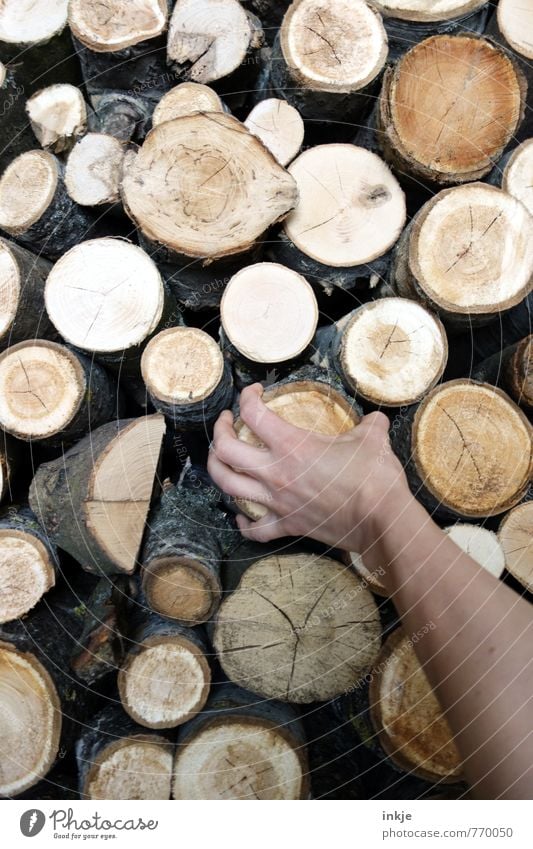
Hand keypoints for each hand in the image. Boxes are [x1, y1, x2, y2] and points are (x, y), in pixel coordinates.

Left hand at [208, 383, 411, 552]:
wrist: (381, 520)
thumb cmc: (375, 477)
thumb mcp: (372, 438)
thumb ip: (368, 424)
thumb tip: (374, 420)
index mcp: (292, 445)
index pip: (253, 413)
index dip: (248, 396)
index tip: (255, 392)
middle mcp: (275, 473)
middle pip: (225, 450)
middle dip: (219, 431)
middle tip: (227, 421)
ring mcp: (277, 502)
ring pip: (228, 486)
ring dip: (217, 468)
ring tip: (221, 457)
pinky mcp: (287, 525)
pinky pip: (254, 529)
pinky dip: (243, 522)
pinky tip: (240, 515)